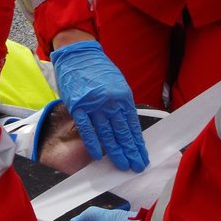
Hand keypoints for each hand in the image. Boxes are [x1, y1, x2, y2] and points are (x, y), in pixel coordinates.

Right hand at [49, 40, 148, 171]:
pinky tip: (98, 155)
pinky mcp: (78, 107)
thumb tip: (126, 126)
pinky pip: (87, 129)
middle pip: (123, 132)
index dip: (138, 143)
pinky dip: (92, 142)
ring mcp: (94, 106)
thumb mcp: (118, 84)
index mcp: (123, 97)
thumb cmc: (99, 70)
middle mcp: (111, 103)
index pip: (133, 125)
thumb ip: (121, 105)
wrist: (79, 55)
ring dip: (116, 151)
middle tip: (137, 166)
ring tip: (123, 165)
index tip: (142, 155)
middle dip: (131, 151)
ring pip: (107, 134)